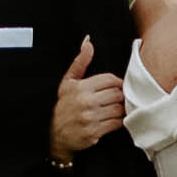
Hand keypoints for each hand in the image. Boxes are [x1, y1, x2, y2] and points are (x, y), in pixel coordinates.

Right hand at [48, 34, 129, 166]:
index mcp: (81, 87)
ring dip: (122, 108)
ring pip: (119, 109)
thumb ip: (80, 62)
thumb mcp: (68, 82)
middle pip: (117, 94)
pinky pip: (116, 124)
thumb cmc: (63, 105)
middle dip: (121, 95)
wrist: (54, 133)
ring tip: (119, 107)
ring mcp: (90, 118)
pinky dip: (120, 121)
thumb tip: (88, 42)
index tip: (117, 86)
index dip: (117, 82)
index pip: (110, 79)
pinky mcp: (94, 132)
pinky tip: (115, 118)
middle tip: (120, 97)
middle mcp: (86, 102)